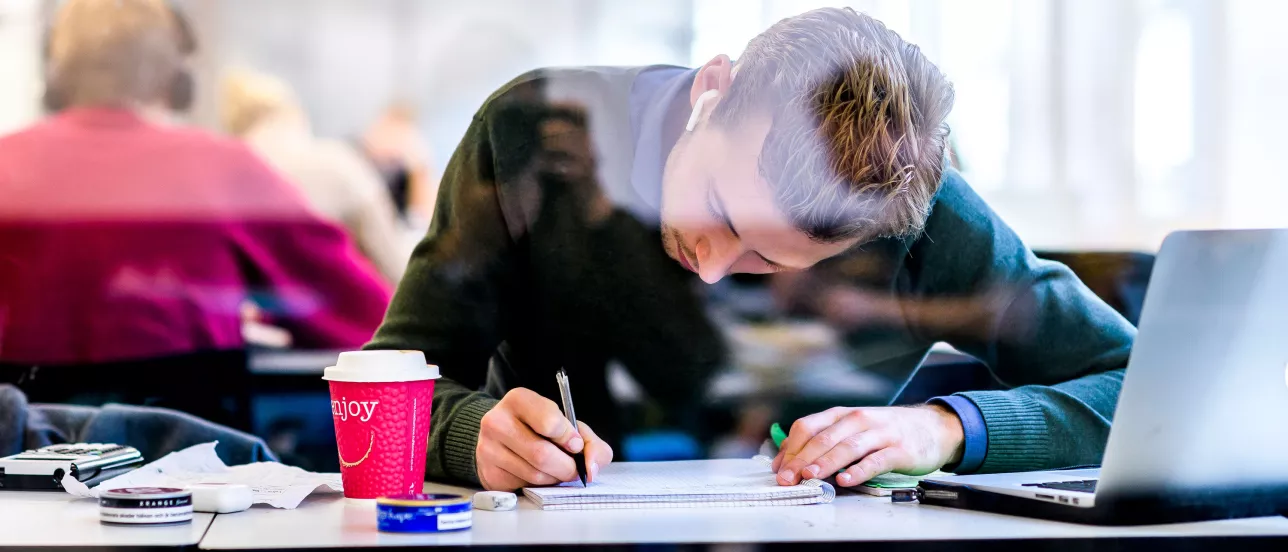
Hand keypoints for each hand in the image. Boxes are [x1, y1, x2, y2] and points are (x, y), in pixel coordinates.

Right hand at [476, 387, 613, 490]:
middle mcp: (497, 421)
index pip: (549, 422)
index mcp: (518, 400)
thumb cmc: (540, 429)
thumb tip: (591, 468)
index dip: (569, 437)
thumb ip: (590, 442)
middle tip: (573, 468)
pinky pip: (523, 486)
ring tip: (556, 470)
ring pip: (534, 474)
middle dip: (566, 466)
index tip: (575, 444)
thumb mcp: (568, 426)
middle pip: (542, 454)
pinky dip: (539, 486)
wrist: (503, 438)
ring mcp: (488, 448)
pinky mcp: (489, 474)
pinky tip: (538, 475)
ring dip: (554, 478)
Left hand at [772, 405, 963, 486]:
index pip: (808, 427)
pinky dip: (859, 471)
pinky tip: (846, 480)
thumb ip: (821, 442)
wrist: (933, 427)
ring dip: (826, 462)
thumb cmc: (885, 430)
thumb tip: (786, 461)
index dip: (790, 448)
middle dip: (801, 459)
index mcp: (842, 414)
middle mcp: (858, 420)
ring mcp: (880, 433)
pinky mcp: (899, 450)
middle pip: (824, 438)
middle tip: (787, 477)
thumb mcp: (852, 429)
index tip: (779, 470)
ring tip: (810, 476)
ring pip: (847, 447)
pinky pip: (876, 460)